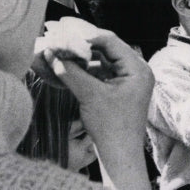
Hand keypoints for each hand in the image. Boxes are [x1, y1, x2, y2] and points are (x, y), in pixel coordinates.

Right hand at [45, 30, 153, 160]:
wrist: (119, 156)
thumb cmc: (111, 128)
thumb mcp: (90, 95)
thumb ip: (71, 72)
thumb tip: (51, 53)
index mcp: (138, 68)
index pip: (110, 41)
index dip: (85, 35)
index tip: (63, 32)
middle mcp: (135, 71)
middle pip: (105, 48)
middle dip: (80, 45)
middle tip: (58, 36)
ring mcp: (127, 80)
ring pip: (99, 60)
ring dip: (79, 57)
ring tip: (58, 50)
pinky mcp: (117, 90)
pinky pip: (98, 73)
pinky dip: (82, 70)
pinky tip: (65, 67)